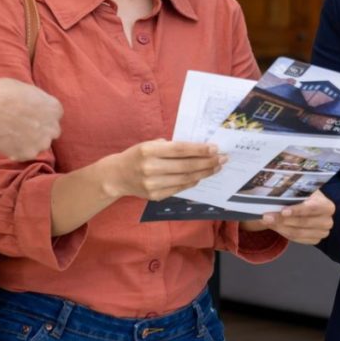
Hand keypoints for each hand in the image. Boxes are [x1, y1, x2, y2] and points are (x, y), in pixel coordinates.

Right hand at [0, 78, 63, 159]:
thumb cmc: (4, 92)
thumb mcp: (28, 90)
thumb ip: (37, 102)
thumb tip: (35, 106)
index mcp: (55, 109)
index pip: (54, 116)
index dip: (41, 117)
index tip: (30, 116)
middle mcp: (52, 128)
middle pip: (49, 132)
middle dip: (39, 131)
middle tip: (22, 127)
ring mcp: (41, 143)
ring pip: (38, 145)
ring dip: (28, 142)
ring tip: (11, 134)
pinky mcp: (27, 154)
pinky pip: (23, 154)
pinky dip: (15, 150)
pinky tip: (5, 140)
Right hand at [102, 140, 225, 200]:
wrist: (116, 176)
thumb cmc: (136, 156)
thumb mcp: (149, 144)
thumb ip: (169, 147)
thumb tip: (197, 149)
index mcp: (149, 151)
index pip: (180, 150)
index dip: (199, 150)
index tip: (215, 148)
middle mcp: (151, 168)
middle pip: (186, 166)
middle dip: (207, 162)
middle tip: (223, 158)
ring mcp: (153, 184)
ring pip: (185, 179)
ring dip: (204, 173)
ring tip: (216, 167)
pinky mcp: (155, 196)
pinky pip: (179, 188)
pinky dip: (192, 182)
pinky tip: (201, 176)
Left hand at [247, 191, 333, 244]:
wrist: (305, 205)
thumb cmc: (302, 196)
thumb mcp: (299, 190)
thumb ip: (290, 192)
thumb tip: (273, 194)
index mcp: (327, 205)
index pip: (313, 208)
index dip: (298, 210)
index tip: (283, 211)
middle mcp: (327, 220)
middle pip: (304, 222)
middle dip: (283, 220)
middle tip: (266, 216)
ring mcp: (322, 232)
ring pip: (298, 232)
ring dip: (280, 227)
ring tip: (267, 220)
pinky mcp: (315, 240)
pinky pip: (297, 239)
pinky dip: (284, 232)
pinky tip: (275, 226)